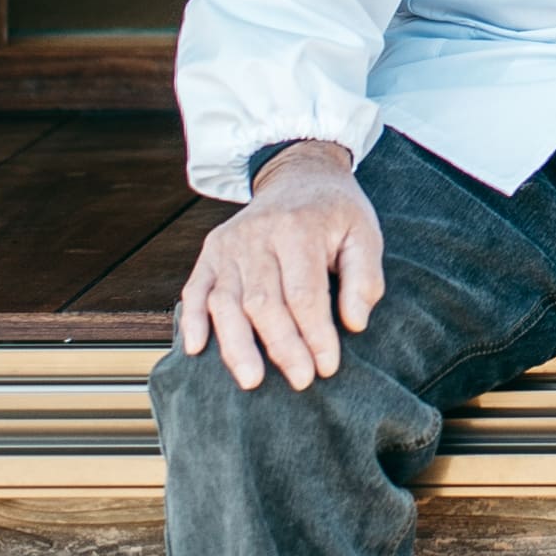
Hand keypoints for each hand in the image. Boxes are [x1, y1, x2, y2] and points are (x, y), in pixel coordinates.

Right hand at [179, 142, 385, 392]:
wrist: (299, 174)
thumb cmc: (335, 213)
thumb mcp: (364, 233)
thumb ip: (364, 277)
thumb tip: (355, 323)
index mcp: (298, 228)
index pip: (304, 293)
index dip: (316, 333)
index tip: (328, 366)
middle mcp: (258, 235)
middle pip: (263, 301)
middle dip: (282, 346)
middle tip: (302, 380)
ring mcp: (229, 244)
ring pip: (225, 301)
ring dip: (236, 345)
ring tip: (252, 381)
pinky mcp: (211, 252)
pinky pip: (195, 289)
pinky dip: (192, 319)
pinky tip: (196, 348)